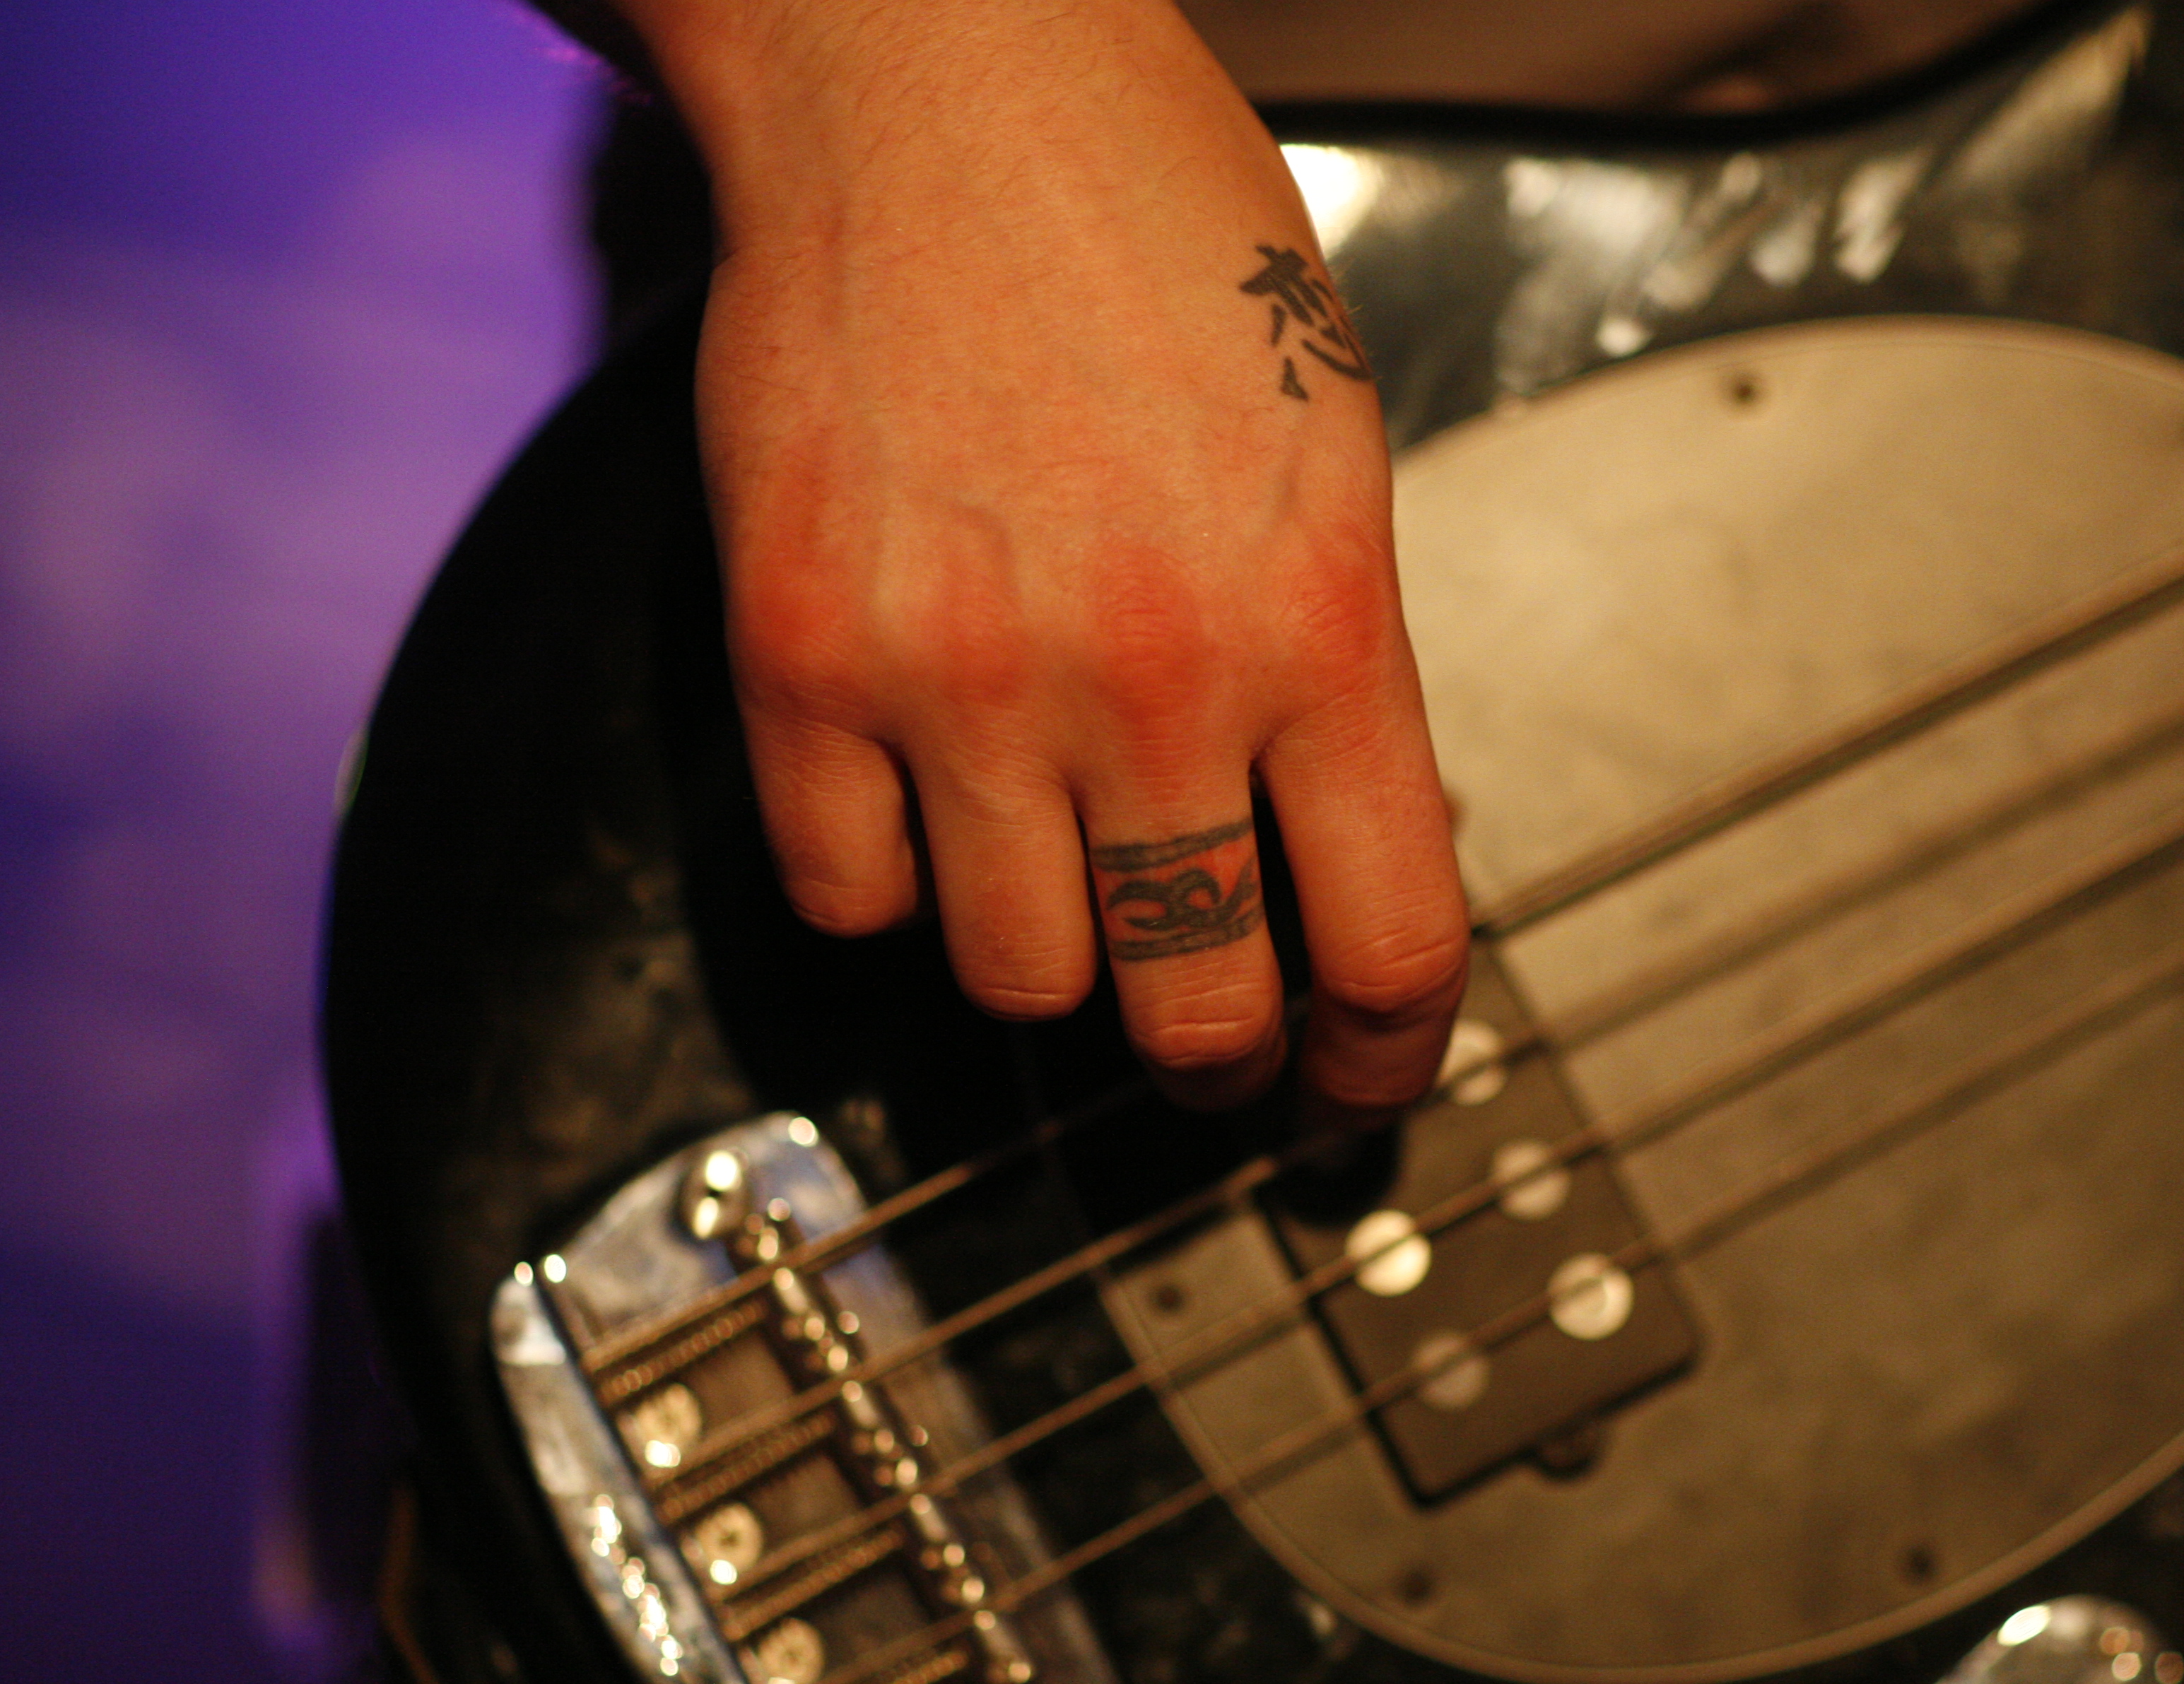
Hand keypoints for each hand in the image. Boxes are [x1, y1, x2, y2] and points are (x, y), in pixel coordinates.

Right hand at [616, 0, 1467, 1117]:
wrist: (937, 78)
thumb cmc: (1148, 231)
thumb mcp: (1328, 453)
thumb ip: (1334, 674)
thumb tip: (1334, 859)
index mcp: (1319, 620)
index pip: (1389, 943)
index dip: (1382, 1061)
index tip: (1357, 1084)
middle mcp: (1144, 672)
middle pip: (1197, 1011)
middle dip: (1219, 1056)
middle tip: (1212, 1036)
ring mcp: (954, 675)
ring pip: (1018, 983)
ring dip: (1054, 966)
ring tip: (1059, 880)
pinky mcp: (795, 653)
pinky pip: (845, 896)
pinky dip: (890, 889)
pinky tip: (924, 809)